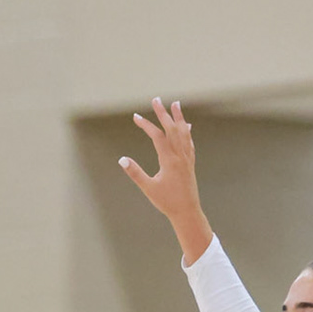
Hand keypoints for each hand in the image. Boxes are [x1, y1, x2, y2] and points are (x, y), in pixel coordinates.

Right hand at [119, 97, 211, 263]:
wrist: (187, 212)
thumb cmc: (167, 202)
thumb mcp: (148, 188)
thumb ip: (135, 173)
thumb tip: (122, 160)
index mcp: (169, 161)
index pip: (157, 136)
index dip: (146, 125)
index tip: (135, 117)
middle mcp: (180, 156)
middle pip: (172, 129)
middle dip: (163, 113)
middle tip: (156, 99)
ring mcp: (187, 159)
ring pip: (183, 133)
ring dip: (178, 118)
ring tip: (176, 104)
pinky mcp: (190, 164)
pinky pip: (189, 143)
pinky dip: (187, 132)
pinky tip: (187, 126)